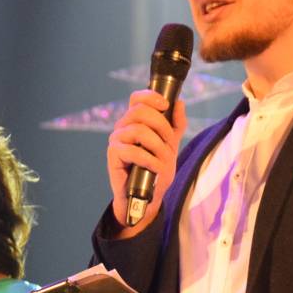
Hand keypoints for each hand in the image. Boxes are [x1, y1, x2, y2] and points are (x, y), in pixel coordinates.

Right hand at [107, 88, 187, 231]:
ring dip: (157, 145)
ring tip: (163, 158)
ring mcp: (116, 139)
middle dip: (161, 125)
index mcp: (136, 120)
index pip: (137, 98)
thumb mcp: (171, 145)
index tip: (165, 105)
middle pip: (140, 111)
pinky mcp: (113, 155)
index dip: (151, 97)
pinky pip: (133, 151)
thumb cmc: (156, 169)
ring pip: (138, 130)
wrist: (147, 196)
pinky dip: (149, 160)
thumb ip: (176, 124)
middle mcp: (123, 126)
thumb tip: (179, 102)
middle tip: (169, 141)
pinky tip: (155, 167)